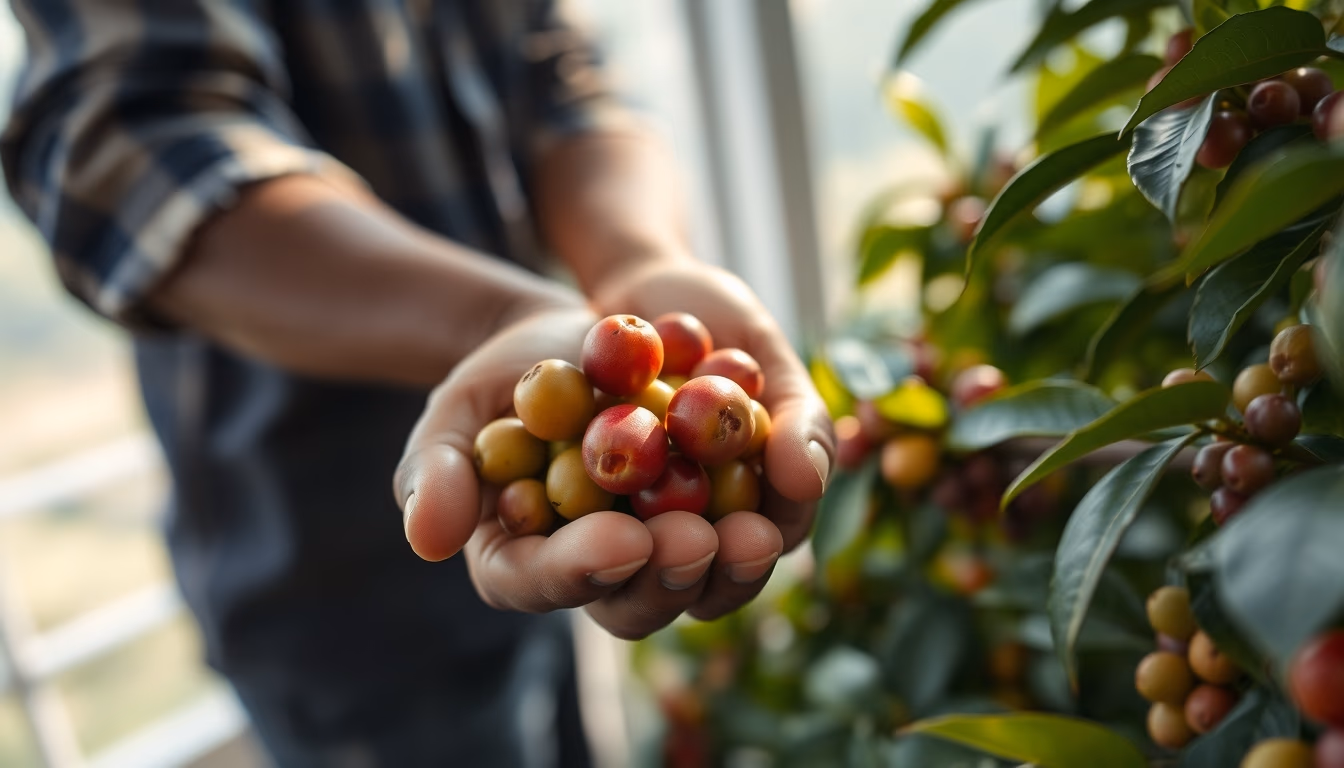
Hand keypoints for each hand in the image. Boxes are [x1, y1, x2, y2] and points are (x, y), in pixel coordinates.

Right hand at [393, 302, 830, 638]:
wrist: (579, 335)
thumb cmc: (505, 381)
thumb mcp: (456, 411)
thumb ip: (437, 473)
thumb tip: (430, 539)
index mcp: (529, 562)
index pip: (544, 585)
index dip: (582, 570)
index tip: (618, 539)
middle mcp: (609, 573)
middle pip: (640, 605)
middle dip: (671, 577)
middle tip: (695, 540)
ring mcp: (673, 548)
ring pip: (713, 585)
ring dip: (740, 565)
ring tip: (758, 531)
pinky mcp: (729, 510)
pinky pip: (764, 523)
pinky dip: (783, 503)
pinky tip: (794, 476)